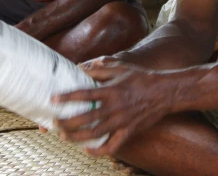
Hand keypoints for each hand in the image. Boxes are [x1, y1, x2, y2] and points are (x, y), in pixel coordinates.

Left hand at [51, 61, 175, 156]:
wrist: (164, 92)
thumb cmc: (142, 78)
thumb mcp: (121, 68)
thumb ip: (101, 67)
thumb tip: (82, 66)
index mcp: (112, 90)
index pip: (84, 94)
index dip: (67, 97)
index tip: (53, 100)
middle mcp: (115, 107)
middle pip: (85, 118)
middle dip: (67, 122)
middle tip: (55, 123)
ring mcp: (122, 121)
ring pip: (95, 134)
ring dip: (77, 137)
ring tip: (65, 136)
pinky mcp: (129, 132)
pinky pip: (112, 146)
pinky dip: (98, 151)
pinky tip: (87, 150)